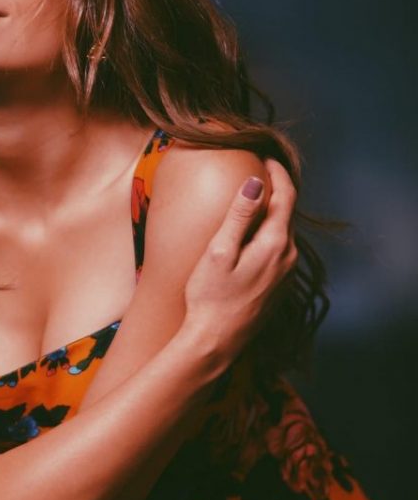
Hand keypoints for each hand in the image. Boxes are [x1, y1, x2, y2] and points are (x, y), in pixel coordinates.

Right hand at [182, 157, 297, 361]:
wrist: (216, 342)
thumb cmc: (211, 298)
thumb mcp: (219, 251)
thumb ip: (240, 215)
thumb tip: (256, 182)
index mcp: (276, 244)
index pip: (286, 196)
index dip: (277, 173)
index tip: (264, 158)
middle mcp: (288, 257)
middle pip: (287, 212)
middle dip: (275, 190)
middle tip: (257, 171)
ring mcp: (285, 273)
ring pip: (283, 231)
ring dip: (271, 212)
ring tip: (252, 199)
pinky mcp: (278, 285)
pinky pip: (279, 249)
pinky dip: (268, 232)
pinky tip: (250, 235)